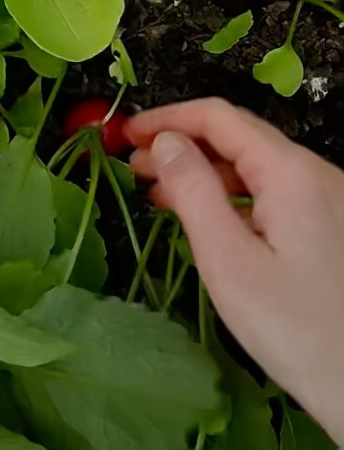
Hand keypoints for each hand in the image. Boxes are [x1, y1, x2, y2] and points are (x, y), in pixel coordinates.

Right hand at [127, 97, 343, 446]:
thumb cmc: (295, 331)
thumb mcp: (229, 262)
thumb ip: (194, 192)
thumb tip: (165, 143)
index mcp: (291, 173)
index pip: (220, 118)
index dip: (168, 118)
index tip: (127, 135)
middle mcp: (316, 175)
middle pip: (240, 137)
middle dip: (182, 143)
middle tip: (134, 167)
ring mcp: (329, 199)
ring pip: (256, 165)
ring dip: (205, 170)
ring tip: (159, 192)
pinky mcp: (332, 226)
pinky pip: (274, 192)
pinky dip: (233, 194)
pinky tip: (206, 217)